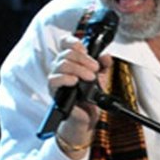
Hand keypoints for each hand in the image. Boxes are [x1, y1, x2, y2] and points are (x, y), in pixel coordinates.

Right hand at [48, 34, 112, 158]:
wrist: (87, 117)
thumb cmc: (90, 96)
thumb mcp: (101, 77)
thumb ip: (104, 65)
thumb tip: (106, 56)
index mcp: (71, 60)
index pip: (65, 43)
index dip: (74, 42)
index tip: (87, 50)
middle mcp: (61, 67)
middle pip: (67, 52)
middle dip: (84, 59)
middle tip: (95, 68)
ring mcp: (56, 78)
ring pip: (62, 64)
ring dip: (79, 68)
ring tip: (90, 78)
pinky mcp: (54, 91)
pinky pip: (54, 79)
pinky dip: (66, 78)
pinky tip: (75, 82)